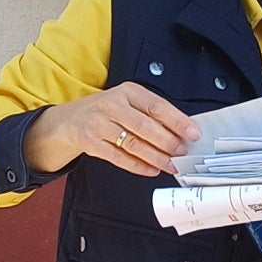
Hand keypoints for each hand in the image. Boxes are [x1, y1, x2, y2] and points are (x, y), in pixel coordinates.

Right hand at [24, 82, 198, 176]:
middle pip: (145, 126)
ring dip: (156, 157)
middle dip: (168, 142)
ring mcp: (99, 124)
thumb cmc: (105, 111)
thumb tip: (181, 131)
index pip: (157, 106)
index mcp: (127, 91)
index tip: (193, 133)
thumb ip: (150, 113)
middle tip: (182, 152)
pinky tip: (152, 170)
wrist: (69, 121)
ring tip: (171, 165)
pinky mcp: (91, 142)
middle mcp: (112, 105)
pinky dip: (138, 166)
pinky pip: (119, 157)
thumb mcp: (127, 102)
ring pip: (134, 144)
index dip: (177, 121)